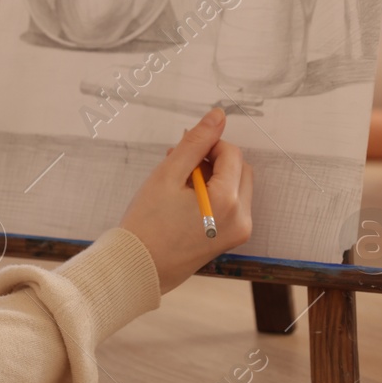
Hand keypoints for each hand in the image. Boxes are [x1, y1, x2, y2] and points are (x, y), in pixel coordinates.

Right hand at [117, 107, 253, 294]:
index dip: (210, 144)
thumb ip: (195, 143)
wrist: (139, 267)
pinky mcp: (231, 239)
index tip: (184, 150)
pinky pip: (232, 205)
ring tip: (179, 184)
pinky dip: (215, 195)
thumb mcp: (167, 175)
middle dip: (215, 160)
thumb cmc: (147, 223)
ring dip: (215, 177)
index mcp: (227, 201)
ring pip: (237, 186)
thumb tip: (218, 115)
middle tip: (181, 165)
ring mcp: (238, 231)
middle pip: (241, 169)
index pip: (232, 154)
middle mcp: (241, 218)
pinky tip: (186, 200)